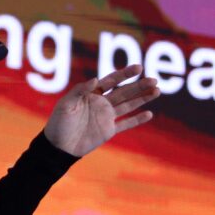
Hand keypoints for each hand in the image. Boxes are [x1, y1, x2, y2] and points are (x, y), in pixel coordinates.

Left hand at [43, 64, 159, 156]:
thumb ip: (80, 91)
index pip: (111, 81)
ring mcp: (106, 117)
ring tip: (156, 91)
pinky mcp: (108, 131)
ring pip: (128, 105)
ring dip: (142, 99)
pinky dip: (137, 120)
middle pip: (124, 92)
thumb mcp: (66, 104)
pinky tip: (150, 114)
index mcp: (91, 94)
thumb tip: (95, 79)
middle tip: (154, 80)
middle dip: (139, 86)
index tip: (138, 67)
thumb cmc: (59, 123)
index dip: (125, 74)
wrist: (58, 146)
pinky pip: (125, 124)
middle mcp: (101, 103)